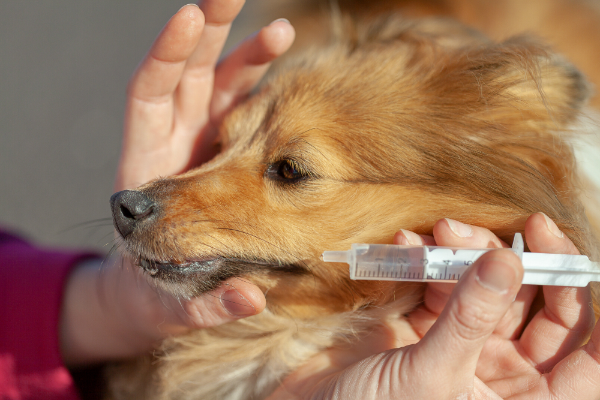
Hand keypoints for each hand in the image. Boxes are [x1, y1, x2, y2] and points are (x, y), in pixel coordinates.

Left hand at [60, 1, 294, 365]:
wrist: (151, 289)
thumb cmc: (155, 292)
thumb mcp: (172, 303)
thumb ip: (205, 304)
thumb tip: (249, 299)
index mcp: (149, 168)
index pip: (150, 95)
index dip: (166, 55)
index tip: (188, 20)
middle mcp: (175, 145)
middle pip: (186, 76)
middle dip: (207, 34)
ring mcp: (203, 145)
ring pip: (221, 87)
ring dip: (247, 54)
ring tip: (283, 31)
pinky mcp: (228, 153)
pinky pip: (244, 110)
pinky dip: (262, 85)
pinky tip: (289, 67)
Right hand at [268, 213, 599, 398]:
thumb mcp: (431, 378)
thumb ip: (470, 318)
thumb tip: (508, 260)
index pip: (588, 352)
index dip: (587, 301)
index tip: (563, 251)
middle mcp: (502, 372)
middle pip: (538, 306)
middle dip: (521, 263)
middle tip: (514, 225)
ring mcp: (463, 345)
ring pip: (487, 287)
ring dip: (466, 254)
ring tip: (441, 231)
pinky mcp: (425, 325)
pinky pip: (440, 284)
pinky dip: (426, 261)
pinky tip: (408, 244)